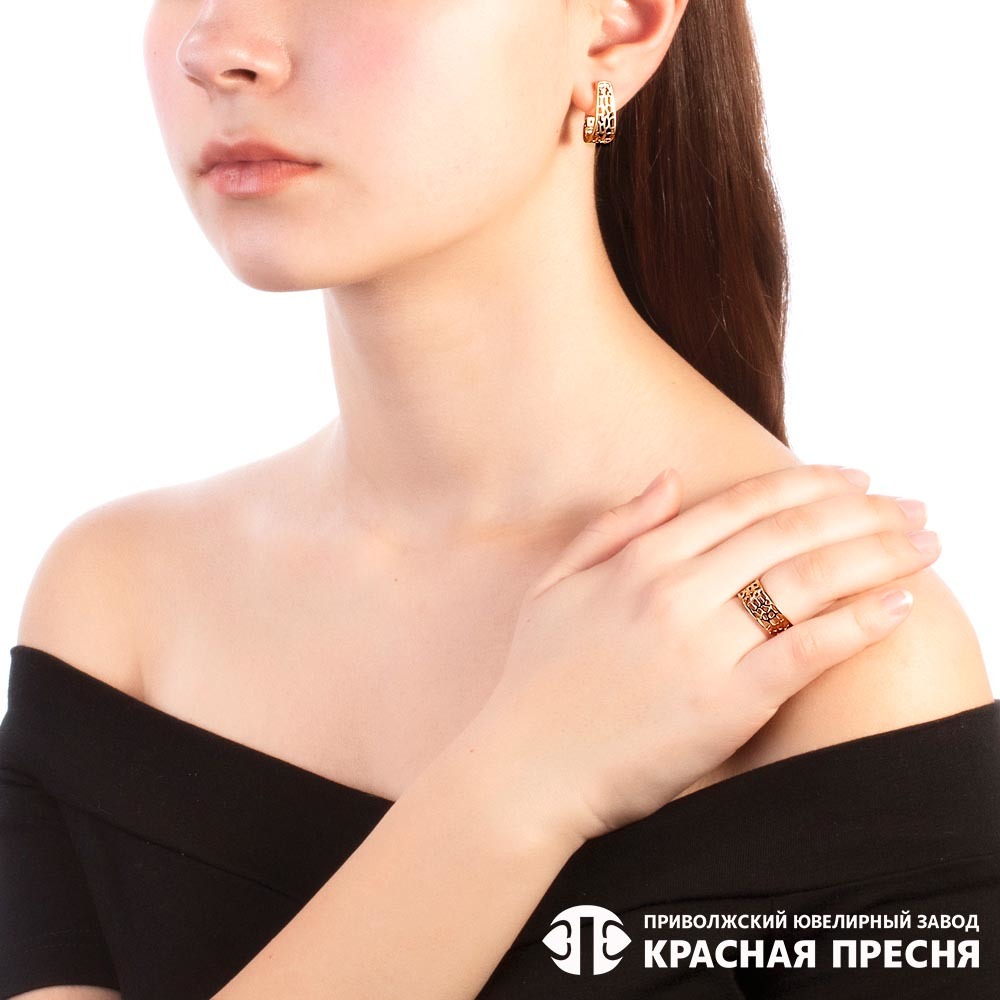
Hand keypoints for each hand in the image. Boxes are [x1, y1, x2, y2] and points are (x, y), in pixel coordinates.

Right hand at [465, 463, 937, 845]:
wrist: (527, 769)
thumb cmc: (536, 682)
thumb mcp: (554, 587)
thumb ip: (612, 528)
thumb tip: (668, 478)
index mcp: (641, 559)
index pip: (745, 503)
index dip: (811, 482)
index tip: (857, 478)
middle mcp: (676, 589)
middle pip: (791, 531)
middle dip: (864, 511)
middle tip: (912, 505)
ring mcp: (703, 645)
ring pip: (810, 579)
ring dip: (879, 553)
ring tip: (926, 543)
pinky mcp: (728, 702)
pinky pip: (810, 649)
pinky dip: (862, 622)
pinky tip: (902, 603)